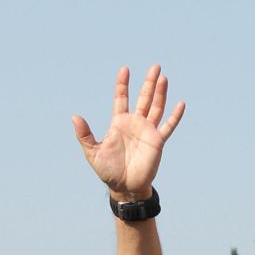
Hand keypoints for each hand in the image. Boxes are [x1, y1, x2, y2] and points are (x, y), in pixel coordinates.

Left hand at [73, 65, 184, 197]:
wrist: (124, 187)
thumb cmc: (108, 171)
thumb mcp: (93, 152)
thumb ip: (85, 135)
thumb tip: (74, 117)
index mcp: (119, 123)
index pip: (121, 99)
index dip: (123, 84)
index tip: (124, 69)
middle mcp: (135, 123)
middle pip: (144, 98)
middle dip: (149, 82)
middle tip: (155, 66)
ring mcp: (147, 131)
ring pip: (156, 107)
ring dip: (160, 93)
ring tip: (163, 78)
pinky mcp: (157, 141)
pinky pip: (168, 126)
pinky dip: (175, 116)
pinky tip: (180, 104)